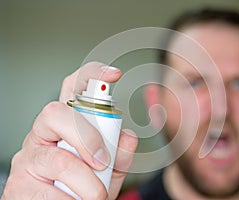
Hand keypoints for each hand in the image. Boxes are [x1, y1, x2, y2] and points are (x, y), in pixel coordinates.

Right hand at [1, 62, 137, 198]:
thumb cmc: (84, 189)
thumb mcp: (109, 171)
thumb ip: (120, 154)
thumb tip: (127, 137)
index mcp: (68, 126)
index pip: (72, 89)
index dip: (92, 75)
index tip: (113, 74)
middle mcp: (44, 134)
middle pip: (56, 112)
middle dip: (87, 138)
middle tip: (103, 162)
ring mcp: (29, 157)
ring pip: (59, 160)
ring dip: (87, 183)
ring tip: (95, 195)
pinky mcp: (18, 184)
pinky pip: (50, 192)